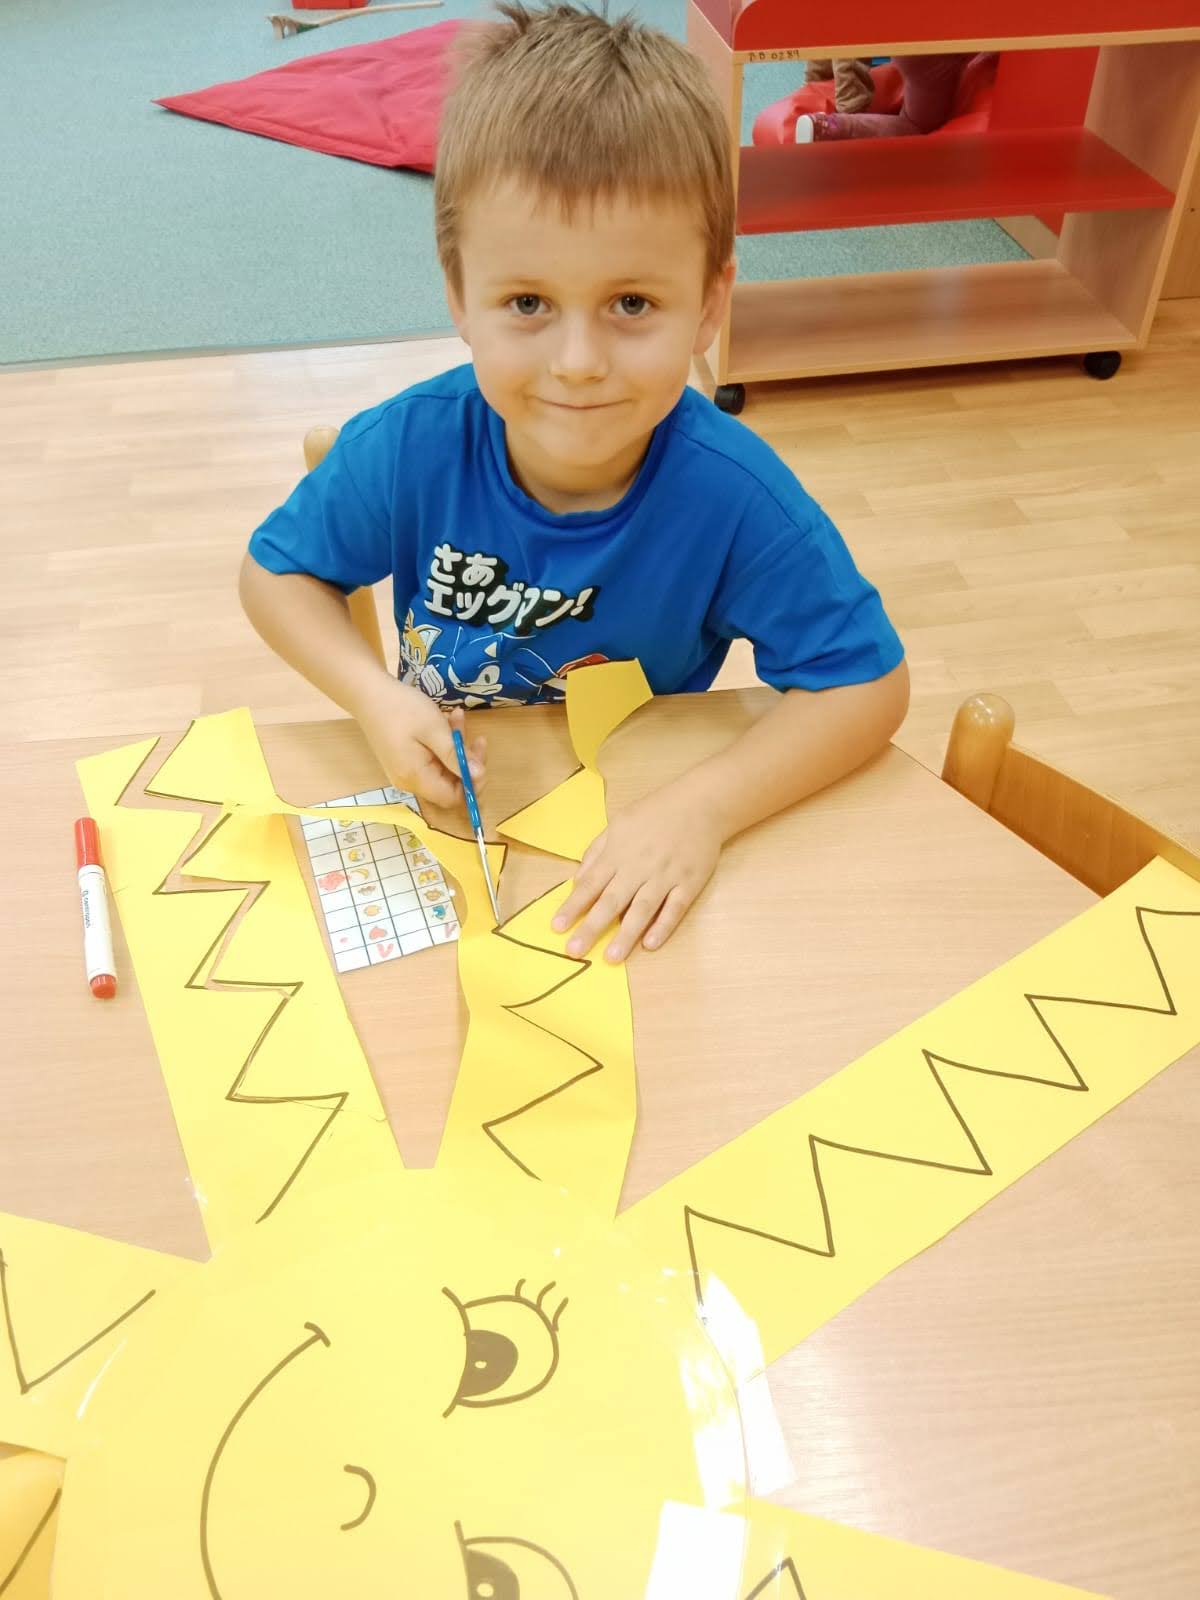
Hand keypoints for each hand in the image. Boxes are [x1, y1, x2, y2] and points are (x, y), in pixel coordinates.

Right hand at [354, 679, 485, 809]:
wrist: (367, 693)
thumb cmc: (402, 709)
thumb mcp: (434, 730)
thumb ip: (456, 756)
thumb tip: (479, 777)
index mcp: (416, 778)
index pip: (453, 798)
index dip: (472, 784)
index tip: (479, 758)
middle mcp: (409, 782)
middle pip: (449, 783)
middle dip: (466, 761)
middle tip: (477, 737)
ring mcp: (405, 771)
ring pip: (443, 768)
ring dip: (456, 746)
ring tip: (459, 718)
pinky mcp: (404, 760)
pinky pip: (431, 759)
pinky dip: (442, 743)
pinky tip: (447, 720)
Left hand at [551, 785, 721, 962]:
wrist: (699, 803)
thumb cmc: (655, 813)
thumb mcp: (618, 824)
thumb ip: (596, 852)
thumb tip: (577, 880)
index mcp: (618, 852)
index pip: (590, 884)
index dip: (573, 906)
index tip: (557, 927)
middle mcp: (639, 866)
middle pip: (611, 900)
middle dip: (591, 926)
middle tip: (575, 951)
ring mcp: (665, 875)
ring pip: (642, 908)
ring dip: (626, 934)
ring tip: (612, 957)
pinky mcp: (689, 883)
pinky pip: (675, 908)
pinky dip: (663, 926)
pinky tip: (650, 944)